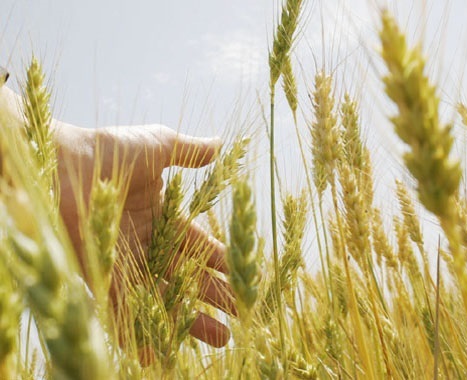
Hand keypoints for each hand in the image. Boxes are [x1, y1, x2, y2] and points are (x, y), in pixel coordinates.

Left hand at [56, 123, 233, 347]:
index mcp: (163, 218)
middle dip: (215, 297)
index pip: (201, 246)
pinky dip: (140, 334)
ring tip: (219, 339)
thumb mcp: (157, 145)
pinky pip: (123, 313)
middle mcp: (147, 245)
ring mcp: (125, 264)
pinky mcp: (101, 278)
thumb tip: (221, 144)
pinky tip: (160, 354)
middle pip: (189, 277)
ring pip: (165, 299)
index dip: (223, 262)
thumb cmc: (108, 151)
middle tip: (240, 316)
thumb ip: (190, 151)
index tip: (245, 277)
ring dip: (190, 320)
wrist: (58, 163)